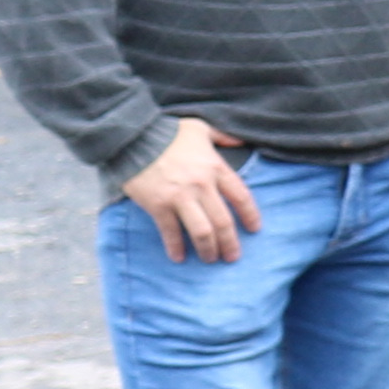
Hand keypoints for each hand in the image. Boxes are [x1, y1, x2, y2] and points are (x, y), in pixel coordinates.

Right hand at [121, 120, 260, 263]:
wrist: (133, 137)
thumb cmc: (168, 132)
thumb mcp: (201, 128)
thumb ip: (223, 136)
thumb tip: (240, 140)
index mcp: (216, 168)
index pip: (242, 197)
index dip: (250, 216)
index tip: (254, 229)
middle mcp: (202, 186)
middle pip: (224, 221)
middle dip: (230, 243)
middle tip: (232, 257)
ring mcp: (180, 197)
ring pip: (202, 232)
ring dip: (209, 249)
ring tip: (211, 259)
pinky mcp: (158, 206)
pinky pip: (171, 232)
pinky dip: (176, 247)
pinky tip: (179, 258)